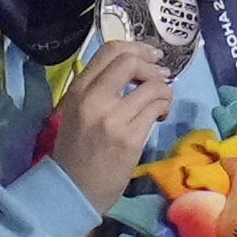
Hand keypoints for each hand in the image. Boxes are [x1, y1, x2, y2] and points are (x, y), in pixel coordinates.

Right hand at [43, 41, 178, 203]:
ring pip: (152, 86)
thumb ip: (99, 88)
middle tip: (160, 78)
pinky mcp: (130, 137)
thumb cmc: (76, 150)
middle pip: (132, 62)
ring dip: (164, 91)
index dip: (137, 47)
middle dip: (152, 67)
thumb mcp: (77, 111)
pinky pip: (157, 108)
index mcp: (78, 89)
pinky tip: (160, 117)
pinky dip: (164, 108)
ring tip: (160, 103)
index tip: (152, 55)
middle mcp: (94, 99)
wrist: (72, 189)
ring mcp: (113, 118)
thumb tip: (136, 67)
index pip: (110, 50)